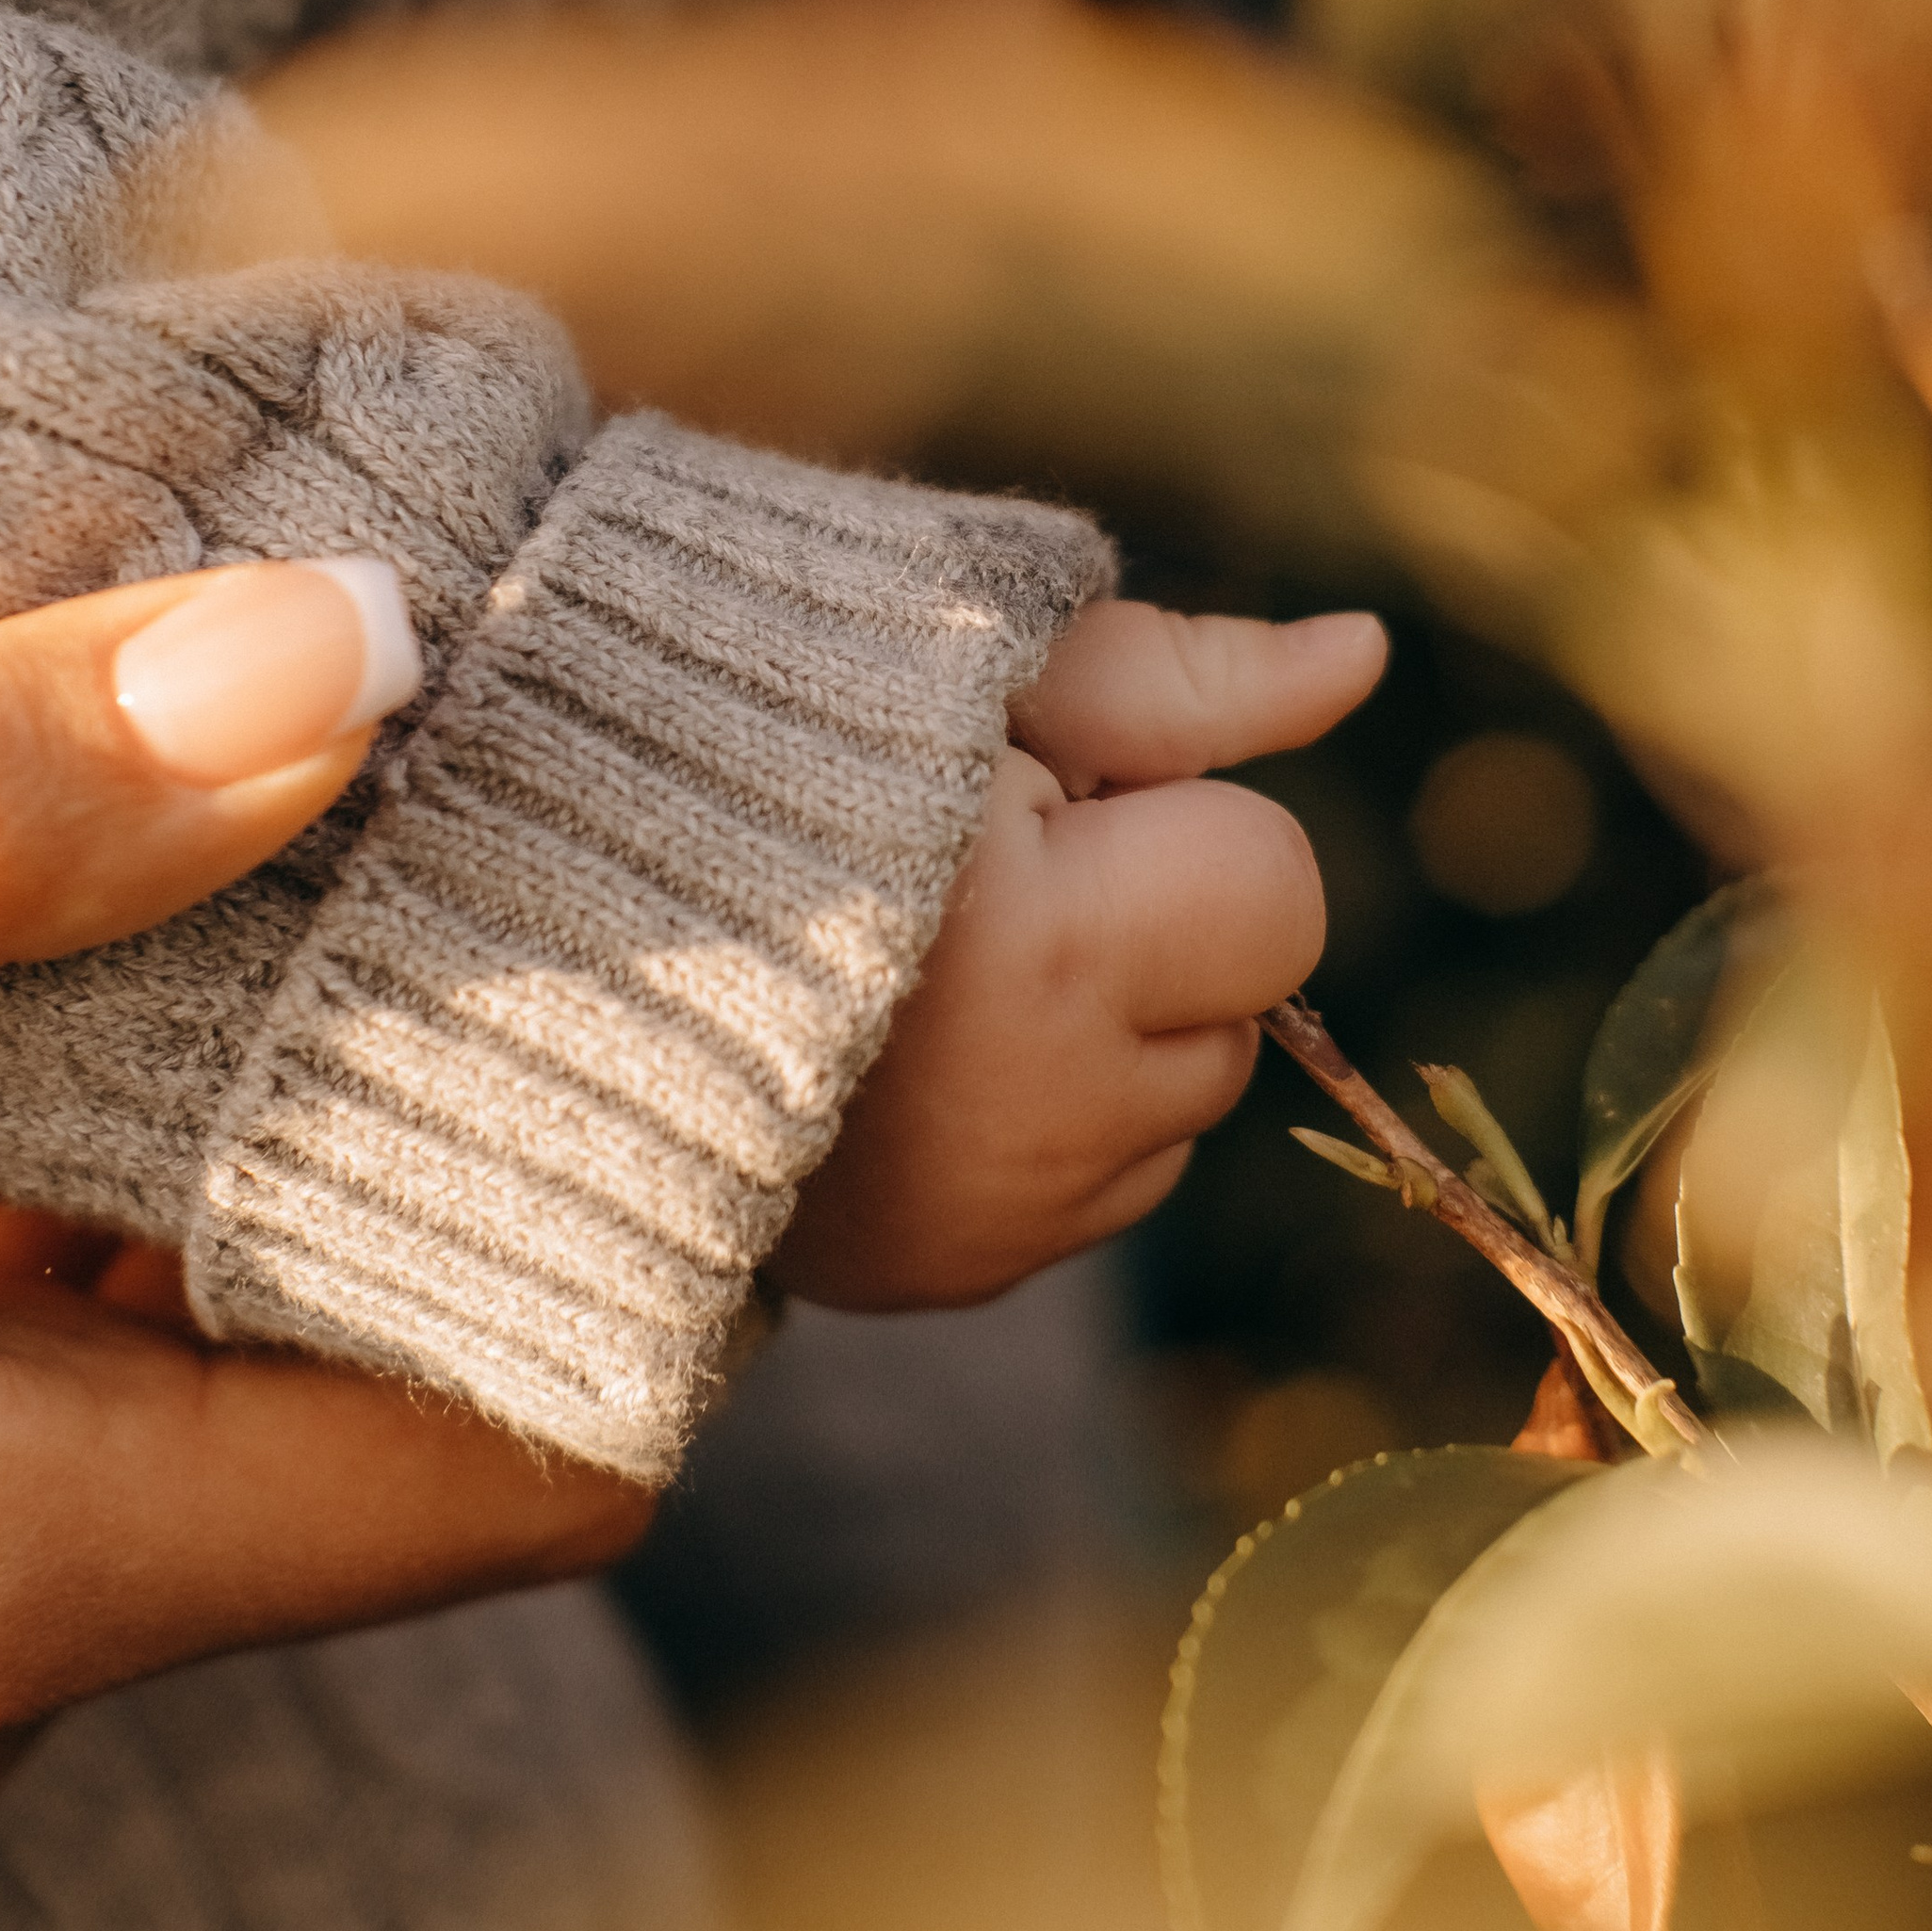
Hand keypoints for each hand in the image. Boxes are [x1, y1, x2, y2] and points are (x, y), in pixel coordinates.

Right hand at [0, 573, 651, 1850]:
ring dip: (269, 1125)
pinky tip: (107, 943)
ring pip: (203, 1360)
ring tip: (353, 849)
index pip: (528, 1449)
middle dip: (463, 1129)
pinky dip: (101, 1160)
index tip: (710, 975)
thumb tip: (344, 649)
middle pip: (382, 1400)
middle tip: (540, 844)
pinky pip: (39, 1344)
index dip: (659, 1219)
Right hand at [772, 600, 1387, 1308]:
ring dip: (1102, 1043)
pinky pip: (1088, 1199)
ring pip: (1173, 1118)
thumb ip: (1188, 680)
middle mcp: (1039, 1111)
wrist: (568, 915)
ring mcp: (996, 1213)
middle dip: (1155, 944)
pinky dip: (1040, 1129)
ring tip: (944, 969)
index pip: (1276, 891)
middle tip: (988, 885)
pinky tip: (918, 1056)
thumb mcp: (981, 671)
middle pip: (1239, 1019)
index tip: (1043, 807)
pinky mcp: (951, 1275)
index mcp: (1048, 943)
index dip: (1183, 828)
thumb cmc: (795, 745)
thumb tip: (1362, 655)